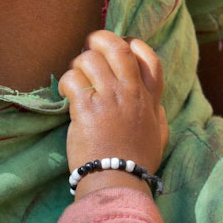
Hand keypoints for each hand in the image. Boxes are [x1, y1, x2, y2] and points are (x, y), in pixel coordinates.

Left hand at [59, 30, 168, 181]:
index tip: (121, 46)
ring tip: (74, 78)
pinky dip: (64, 83)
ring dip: (77, 63)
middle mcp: (130, 93)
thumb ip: (157, 116)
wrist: (117, 182)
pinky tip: (64, 95)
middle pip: (117, 48)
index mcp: (148, 98)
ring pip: (90, 59)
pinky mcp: (86, 108)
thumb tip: (156, 105)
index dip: (133, 44)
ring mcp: (108, 98)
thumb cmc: (136, 163)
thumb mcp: (158, 136)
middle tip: (87, 48)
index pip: (148, 58)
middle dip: (100, 40)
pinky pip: (71, 79)